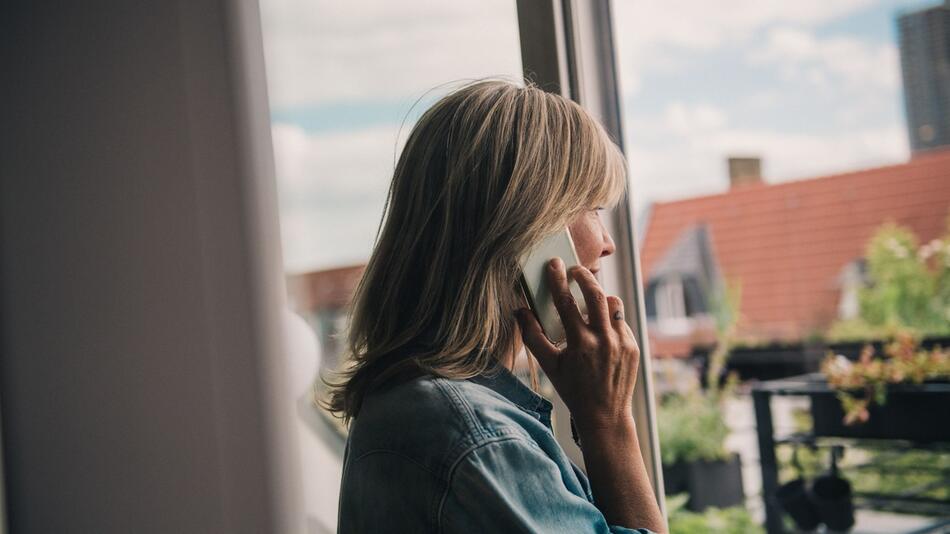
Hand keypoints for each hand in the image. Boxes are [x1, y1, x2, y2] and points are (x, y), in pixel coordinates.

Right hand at [515, 257, 640, 434]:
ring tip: (590, 299)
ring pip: (613, 304)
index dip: (558, 280)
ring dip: (601, 297)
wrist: (605, 415)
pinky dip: (609, 319)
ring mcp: (621, 343)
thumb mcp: (549, 365)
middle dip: (585, 277)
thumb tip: (520, 312)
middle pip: (596, 294)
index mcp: (579, 344)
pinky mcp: (633, 346)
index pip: (566, 303)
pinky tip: (600, 328)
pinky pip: (621, 322)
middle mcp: (603, 340)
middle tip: (576, 270)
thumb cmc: (573, 390)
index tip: (554, 264)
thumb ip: (533, 337)